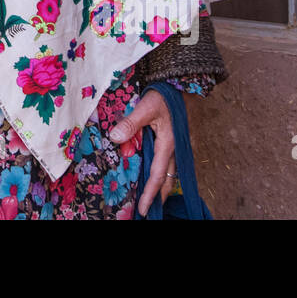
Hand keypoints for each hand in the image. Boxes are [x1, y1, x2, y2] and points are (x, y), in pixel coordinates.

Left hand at [107, 88, 177, 216]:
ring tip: (149, 199)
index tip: (142, 209)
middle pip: (168, 180)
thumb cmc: (164, 96)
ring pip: (170, 174)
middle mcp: (176, 150)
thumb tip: (115, 137)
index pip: (158, 176)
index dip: (150, 194)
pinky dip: (162, 174)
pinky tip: (152, 176)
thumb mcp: (146, 106)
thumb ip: (131, 122)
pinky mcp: (177, 143)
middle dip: (158, 197)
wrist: (181, 86)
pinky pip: (170, 164)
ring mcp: (179, 147)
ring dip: (161, 187)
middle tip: (147, 211)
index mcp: (169, 144)